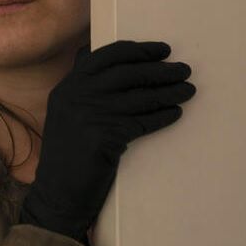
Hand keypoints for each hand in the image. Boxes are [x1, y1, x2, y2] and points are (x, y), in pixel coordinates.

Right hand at [19, 40, 196, 243]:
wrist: (58, 194)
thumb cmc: (67, 156)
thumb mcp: (66, 115)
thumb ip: (83, 91)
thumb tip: (111, 64)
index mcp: (68, 87)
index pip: (106, 55)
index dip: (138, 50)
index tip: (163, 50)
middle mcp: (76, 95)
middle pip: (127, 73)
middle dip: (159, 69)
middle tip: (183, 69)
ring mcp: (89, 115)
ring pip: (139, 96)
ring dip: (168, 91)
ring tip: (188, 90)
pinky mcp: (104, 137)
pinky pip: (142, 121)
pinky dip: (162, 116)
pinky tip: (175, 113)